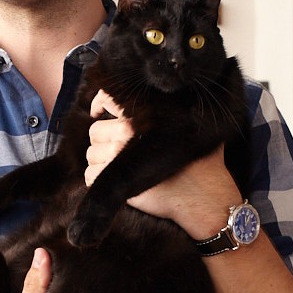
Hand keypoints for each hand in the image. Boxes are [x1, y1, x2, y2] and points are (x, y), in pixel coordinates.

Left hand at [83, 90, 239, 237]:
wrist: (201, 194)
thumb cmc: (201, 163)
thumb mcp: (196, 127)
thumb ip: (182, 112)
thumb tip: (180, 100)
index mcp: (144, 114)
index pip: (107, 99)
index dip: (99, 104)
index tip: (98, 111)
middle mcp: (128, 131)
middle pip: (95, 131)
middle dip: (103, 141)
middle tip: (118, 150)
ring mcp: (118, 156)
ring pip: (91, 154)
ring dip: (100, 161)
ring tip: (118, 168)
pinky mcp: (115, 180)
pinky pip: (90, 176)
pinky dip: (97, 180)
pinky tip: (115, 181)